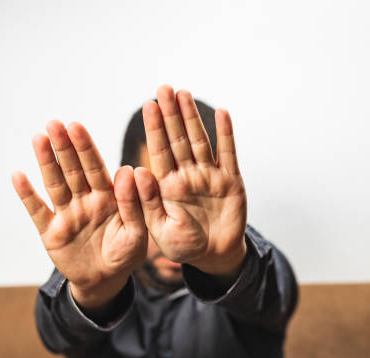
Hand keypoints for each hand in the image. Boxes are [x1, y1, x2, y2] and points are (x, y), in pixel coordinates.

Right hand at [12, 121, 146, 310]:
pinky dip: (27, 195)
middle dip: (64, 147)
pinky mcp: (50, 231)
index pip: (95, 167)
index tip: (76, 126)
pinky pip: (37, 211)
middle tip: (54, 123)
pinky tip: (18, 176)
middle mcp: (84, 200)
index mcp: (107, 197)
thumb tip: (128, 170)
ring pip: (54, 184)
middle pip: (72, 169)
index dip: (85, 147)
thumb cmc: (125, 254)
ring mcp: (66, 214)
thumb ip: (133, 204)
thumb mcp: (137, 234)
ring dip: (46, 162)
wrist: (105, 280)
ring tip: (38, 138)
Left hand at [134, 85, 247, 276]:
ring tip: (184, 94)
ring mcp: (209, 175)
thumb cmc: (183, 245)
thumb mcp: (160, 229)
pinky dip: (226, 134)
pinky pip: (228, 154)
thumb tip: (138, 170)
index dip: (155, 128)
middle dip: (171, 114)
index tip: (149, 105)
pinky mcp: (231, 181)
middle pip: (177, 139)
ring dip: (193, 117)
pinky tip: (221, 113)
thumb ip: (149, 201)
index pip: (160, 151)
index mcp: (166, 185)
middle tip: (164, 88)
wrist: (213, 256)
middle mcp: (187, 175)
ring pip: (200, 141)